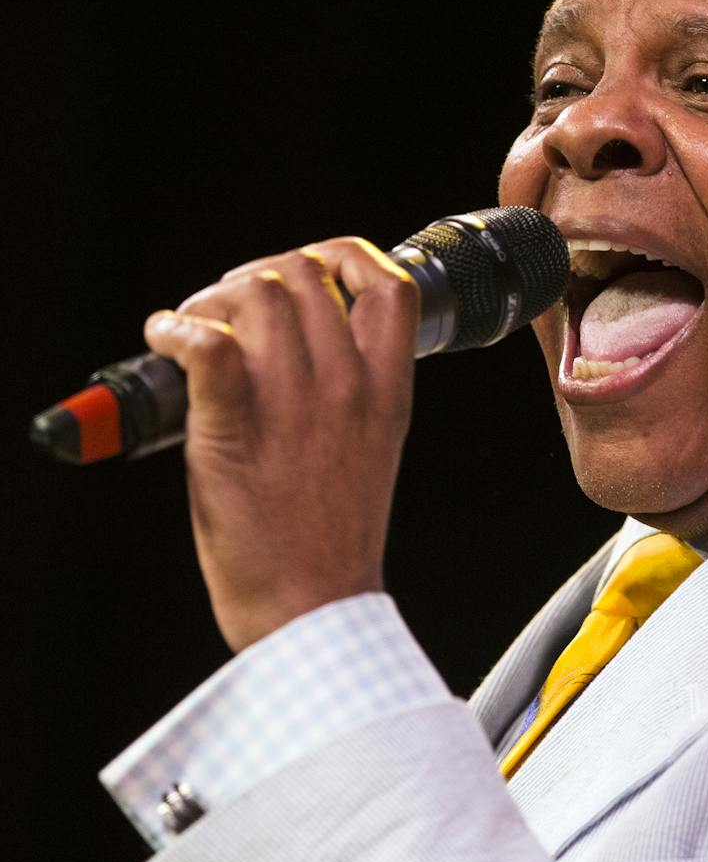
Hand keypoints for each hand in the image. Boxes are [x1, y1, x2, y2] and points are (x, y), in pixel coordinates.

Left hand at [144, 239, 418, 651]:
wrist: (312, 605)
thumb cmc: (334, 536)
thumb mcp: (373, 445)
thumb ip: (352, 387)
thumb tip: (298, 337)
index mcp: (388, 390)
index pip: (389, 285)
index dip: (345, 257)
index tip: (313, 270)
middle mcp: (347, 385)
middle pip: (305, 274)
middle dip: (259, 275)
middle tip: (229, 308)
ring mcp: (294, 404)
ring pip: (257, 294)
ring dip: (213, 298)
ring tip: (192, 326)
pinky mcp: (235, 427)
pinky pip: (209, 344)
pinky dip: (177, 329)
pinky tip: (165, 338)